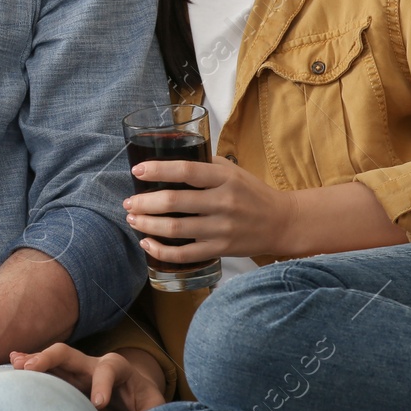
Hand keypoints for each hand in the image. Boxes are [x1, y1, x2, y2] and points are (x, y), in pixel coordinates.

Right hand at [11, 344, 166, 410]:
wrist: (133, 403)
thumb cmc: (144, 406)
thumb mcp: (155, 410)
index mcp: (119, 370)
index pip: (109, 369)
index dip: (102, 384)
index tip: (98, 404)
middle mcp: (92, 366)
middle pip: (70, 354)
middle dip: (50, 358)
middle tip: (32, 368)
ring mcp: (75, 373)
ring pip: (51, 362)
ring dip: (33, 362)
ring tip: (15, 364)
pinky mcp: (64, 383)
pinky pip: (44, 372)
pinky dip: (29, 366)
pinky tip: (12, 362)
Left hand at [125, 156, 298, 261]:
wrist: (282, 222)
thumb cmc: (252, 193)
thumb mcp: (233, 170)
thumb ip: (205, 163)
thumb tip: (170, 156)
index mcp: (224, 178)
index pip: (185, 170)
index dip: (157, 170)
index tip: (137, 171)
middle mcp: (223, 202)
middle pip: (174, 201)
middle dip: (144, 202)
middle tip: (128, 202)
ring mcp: (222, 228)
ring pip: (175, 228)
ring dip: (147, 224)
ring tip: (133, 220)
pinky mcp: (221, 249)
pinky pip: (185, 254)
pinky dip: (162, 250)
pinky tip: (147, 244)